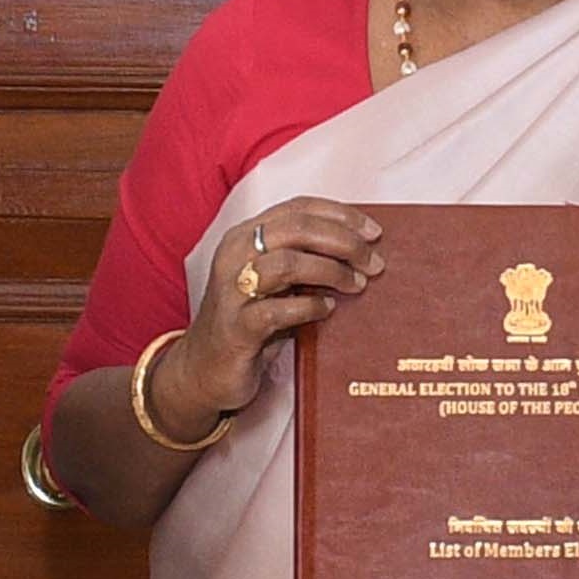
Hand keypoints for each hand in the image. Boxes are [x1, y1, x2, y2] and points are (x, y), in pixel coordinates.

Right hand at [197, 199, 381, 367]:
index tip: (373, 231)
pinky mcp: (236, 328)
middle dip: (343, 242)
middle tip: (373, 262)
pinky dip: (309, 307)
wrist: (205, 369)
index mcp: (246, 236)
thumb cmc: (249, 322)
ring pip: (287, 264)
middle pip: (297, 229)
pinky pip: (277, 311)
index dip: (340, 215)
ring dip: (331, 272)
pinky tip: (327, 310)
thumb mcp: (277, 284)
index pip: (298, 208)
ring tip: (356, 285)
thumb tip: (361, 253)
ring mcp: (232, 291)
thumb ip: (306, 262)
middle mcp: (235, 254)